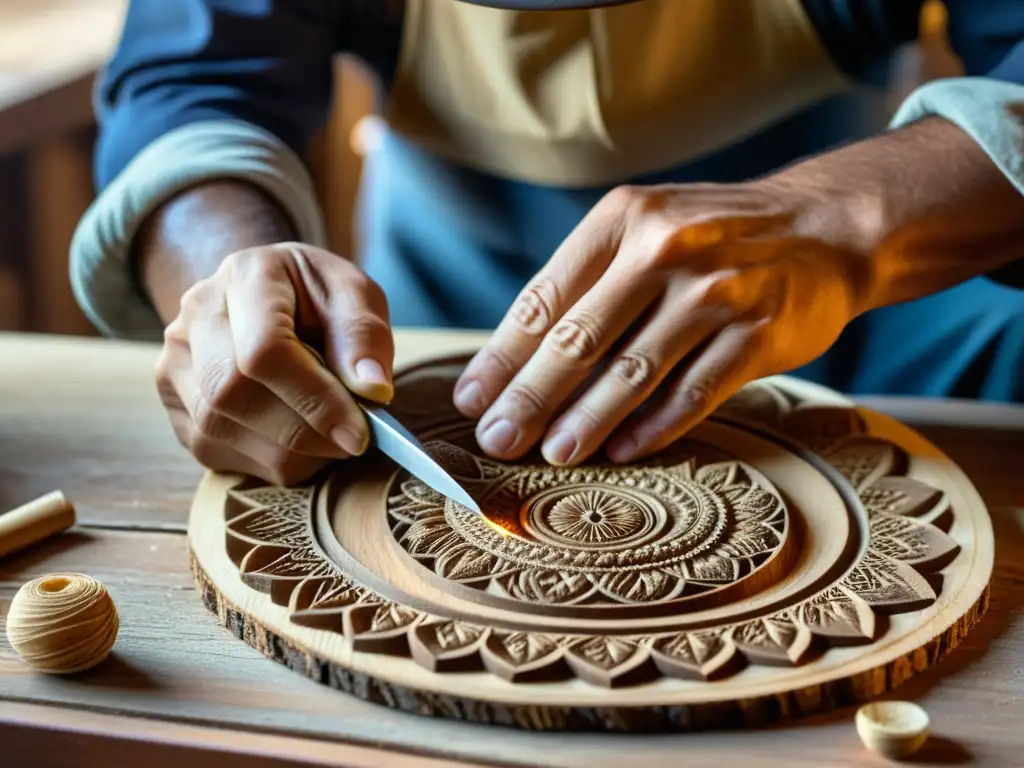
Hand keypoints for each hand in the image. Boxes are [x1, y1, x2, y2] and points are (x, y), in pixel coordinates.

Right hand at [156, 242, 393, 484]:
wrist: (264, 299)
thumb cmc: (317, 298)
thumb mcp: (354, 296)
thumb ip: (364, 336)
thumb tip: (373, 390)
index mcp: (245, 277)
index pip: (264, 351)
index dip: (315, 400)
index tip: (361, 432)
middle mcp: (194, 319)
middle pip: (231, 394)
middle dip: (303, 432)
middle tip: (352, 441)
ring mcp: (174, 365)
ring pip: (220, 432)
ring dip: (290, 452)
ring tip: (329, 436)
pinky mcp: (176, 409)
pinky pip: (217, 454)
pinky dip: (269, 460)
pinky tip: (299, 441)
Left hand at [453, 178, 873, 465]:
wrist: (825, 227)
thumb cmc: (714, 237)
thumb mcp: (647, 228)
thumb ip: (592, 281)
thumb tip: (521, 361)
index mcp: (623, 219)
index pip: (545, 297)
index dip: (503, 355)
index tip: (472, 398)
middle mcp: (665, 248)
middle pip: (579, 338)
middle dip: (530, 396)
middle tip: (496, 439)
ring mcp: (716, 291)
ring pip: (633, 371)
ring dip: (586, 421)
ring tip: (551, 454)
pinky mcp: (759, 333)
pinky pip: (695, 391)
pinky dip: (655, 427)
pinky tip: (623, 451)